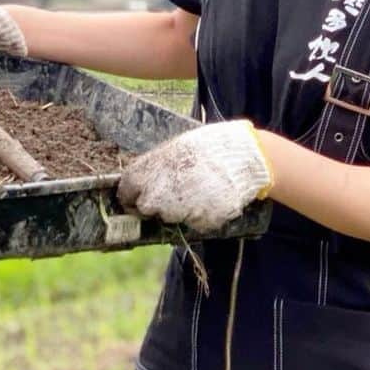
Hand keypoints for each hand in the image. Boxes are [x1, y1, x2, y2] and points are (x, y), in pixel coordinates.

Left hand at [117, 120, 273, 230]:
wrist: (244, 157)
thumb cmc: (208, 147)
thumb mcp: (175, 149)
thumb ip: (155, 167)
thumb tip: (142, 180)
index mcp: (146, 174)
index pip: (126, 193)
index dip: (131, 194)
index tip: (138, 195)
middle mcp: (156, 197)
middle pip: (147, 208)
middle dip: (157, 203)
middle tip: (174, 191)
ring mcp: (177, 212)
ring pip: (171, 216)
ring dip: (180, 208)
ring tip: (199, 189)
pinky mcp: (198, 223)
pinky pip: (195, 221)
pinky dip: (201, 213)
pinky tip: (211, 197)